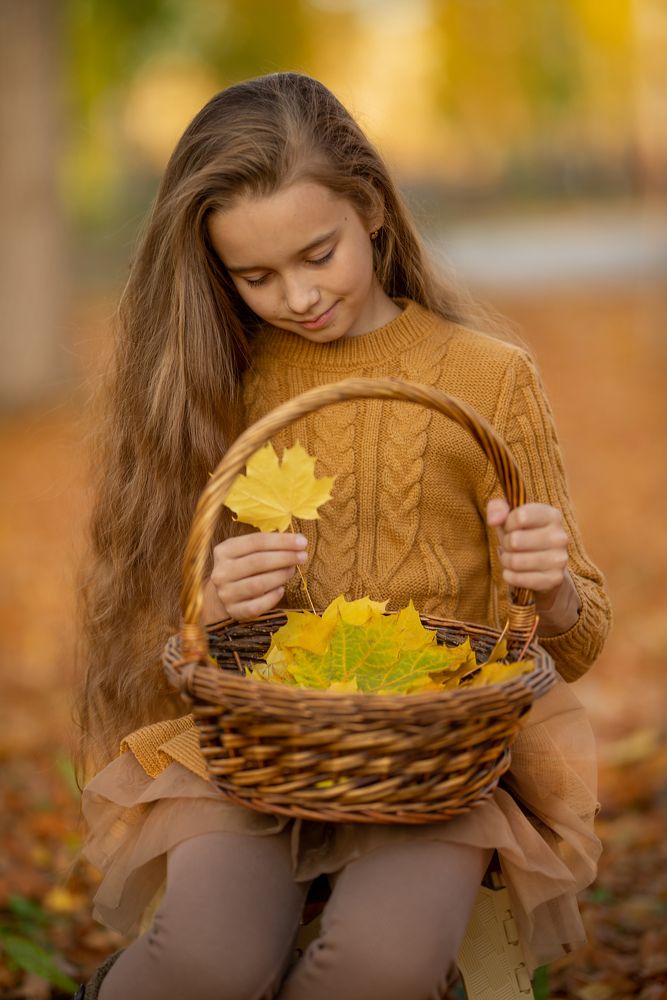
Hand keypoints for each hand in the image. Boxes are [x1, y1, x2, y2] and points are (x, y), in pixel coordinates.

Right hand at [204, 532, 307, 621]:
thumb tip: (297, 541)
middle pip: (257, 562)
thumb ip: (266, 545)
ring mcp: (226, 593)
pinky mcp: (234, 611)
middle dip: (285, 557)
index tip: (302, 541)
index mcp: (224, 551)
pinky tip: (281, 589)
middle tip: (303, 556)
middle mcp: (221, 572)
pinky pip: (257, 606)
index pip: (255, 541)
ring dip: (281, 576)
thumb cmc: (241, 568)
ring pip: (258, 584)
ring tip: (293, 570)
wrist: (222, 595)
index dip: (281, 541)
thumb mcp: (245, 551)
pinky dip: (273, 597)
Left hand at [486, 499, 579, 634]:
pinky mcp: (554, 579)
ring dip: (506, 560)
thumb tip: (493, 520)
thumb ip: (497, 508)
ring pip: (515, 562)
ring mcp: (559, 560)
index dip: (507, 523)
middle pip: (515, 541)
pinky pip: (519, 579)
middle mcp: (560, 537)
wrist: (543, 565)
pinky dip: (509, 576)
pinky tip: (513, 571)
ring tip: (511, 558)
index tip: (510, 527)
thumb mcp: (509, 517)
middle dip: (505, 544)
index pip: (520, 517)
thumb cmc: (522, 534)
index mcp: (552, 516)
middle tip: (510, 545)